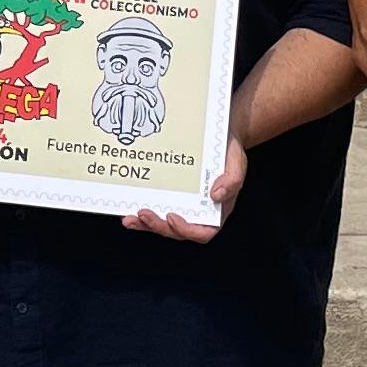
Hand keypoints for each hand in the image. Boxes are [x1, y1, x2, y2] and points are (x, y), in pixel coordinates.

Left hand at [127, 135, 245, 241]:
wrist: (218, 135)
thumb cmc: (229, 152)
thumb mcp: (237, 164)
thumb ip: (231, 181)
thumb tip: (216, 196)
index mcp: (216, 211)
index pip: (203, 232)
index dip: (187, 230)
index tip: (172, 218)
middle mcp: (198, 212)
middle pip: (178, 231)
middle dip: (159, 226)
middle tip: (143, 214)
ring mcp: (182, 205)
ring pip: (163, 224)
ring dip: (146, 224)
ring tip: (131, 218)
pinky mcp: (169, 195)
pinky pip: (156, 207)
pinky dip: (142, 213)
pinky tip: (128, 209)